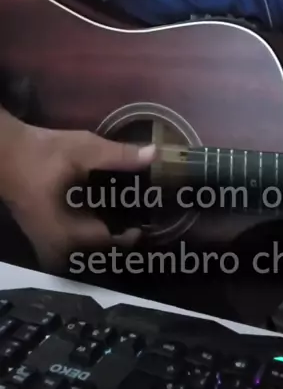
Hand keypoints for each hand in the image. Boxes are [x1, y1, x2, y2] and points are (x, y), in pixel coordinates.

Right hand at [0, 121, 154, 271]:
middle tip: (140, 215)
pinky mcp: (42, 233)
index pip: (108, 243)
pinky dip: (89, 226)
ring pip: (85, 245)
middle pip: (98, 247)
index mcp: (66, 232)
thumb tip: (154, 155)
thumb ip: (118, 155)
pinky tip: (100, 208)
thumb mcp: (83, 150)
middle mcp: (56, 245)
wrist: (4, 153)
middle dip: (119, 231)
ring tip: (125, 213)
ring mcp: (47, 242)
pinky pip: (73, 239)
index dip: (130, 234)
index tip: (147, 221)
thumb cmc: (42, 153)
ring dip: (104, 230)